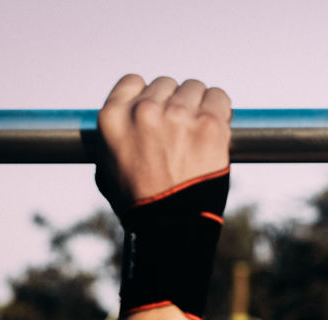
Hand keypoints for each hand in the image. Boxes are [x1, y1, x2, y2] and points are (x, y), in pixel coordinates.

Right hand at [95, 75, 231, 210]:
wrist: (170, 228)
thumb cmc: (139, 206)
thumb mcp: (107, 169)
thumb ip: (113, 139)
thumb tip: (121, 123)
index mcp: (113, 118)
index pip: (133, 82)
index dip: (148, 97)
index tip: (158, 112)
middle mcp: (143, 110)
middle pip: (166, 84)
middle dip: (174, 103)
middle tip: (181, 130)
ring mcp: (178, 115)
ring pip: (193, 88)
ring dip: (198, 105)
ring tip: (199, 132)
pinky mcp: (209, 124)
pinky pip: (218, 97)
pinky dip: (220, 108)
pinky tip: (217, 126)